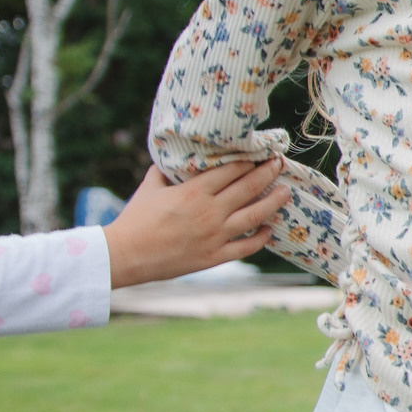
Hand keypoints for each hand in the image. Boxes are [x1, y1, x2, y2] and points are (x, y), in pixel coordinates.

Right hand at [103, 162, 287, 288]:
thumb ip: (164, 172)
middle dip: (267, 173)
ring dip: (273, 202)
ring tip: (285, 192)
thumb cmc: (134, 219)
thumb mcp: (149, 188)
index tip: (260, 153)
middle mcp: (209, 212)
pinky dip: (260, 238)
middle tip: (279, 163)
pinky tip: (269, 229)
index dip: (248, 161)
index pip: (230, 170)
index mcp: (193, 192)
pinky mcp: (214, 257)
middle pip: (248, 188)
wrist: (125, 255)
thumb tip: (171, 160)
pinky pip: (245, 247)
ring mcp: (214, 236)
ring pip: (254, 215)